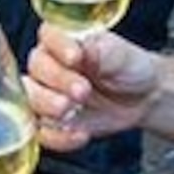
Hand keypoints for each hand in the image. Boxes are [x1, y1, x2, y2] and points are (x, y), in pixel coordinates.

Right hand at [25, 27, 158, 147]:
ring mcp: (47, 95)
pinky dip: (59, 137)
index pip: (48, 37)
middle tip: (81, 91)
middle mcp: (48, 65)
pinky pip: (43, 133)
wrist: (142, 97)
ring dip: (49, 108)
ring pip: (31, 101)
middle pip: (35, 71)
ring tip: (72, 111)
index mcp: (62, 40)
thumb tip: (84, 47)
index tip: (75, 57)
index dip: (58, 47)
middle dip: (56, 82)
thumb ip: (102, 50)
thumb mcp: (121, 54)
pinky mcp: (52, 122)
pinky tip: (80, 134)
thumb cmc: (128, 66)